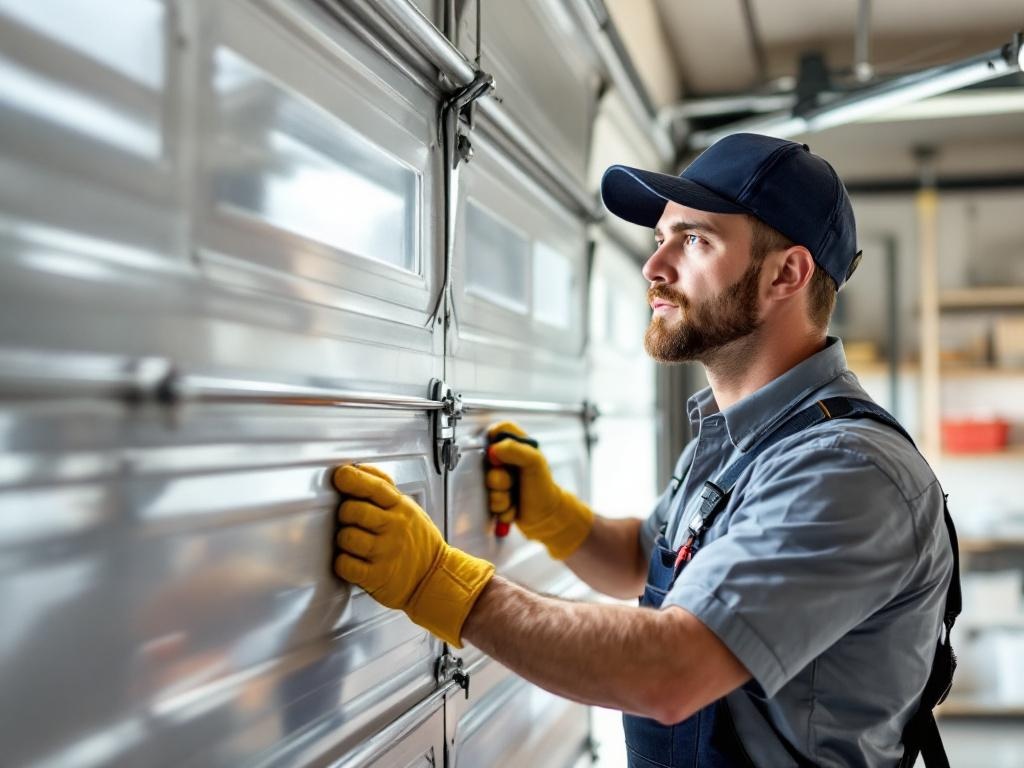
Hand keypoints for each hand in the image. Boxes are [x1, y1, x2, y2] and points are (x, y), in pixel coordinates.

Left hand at [333, 464, 493, 646]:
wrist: (434, 577)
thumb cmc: (419, 542)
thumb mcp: (410, 508)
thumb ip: (385, 489)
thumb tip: (360, 469)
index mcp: (401, 508)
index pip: (375, 487)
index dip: (353, 479)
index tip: (340, 476)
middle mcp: (394, 528)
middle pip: (353, 510)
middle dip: (345, 514)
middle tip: (351, 520)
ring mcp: (385, 552)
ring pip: (346, 537)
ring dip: (344, 540)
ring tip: (354, 542)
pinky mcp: (376, 576)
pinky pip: (345, 565)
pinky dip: (343, 563)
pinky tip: (353, 560)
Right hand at [485, 421, 593, 559]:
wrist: (547, 517)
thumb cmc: (543, 487)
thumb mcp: (535, 462)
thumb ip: (516, 450)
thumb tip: (493, 450)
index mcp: (516, 446)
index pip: (498, 429)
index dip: (494, 439)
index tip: (497, 454)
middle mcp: (505, 461)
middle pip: (486, 462)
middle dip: (499, 479)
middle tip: (513, 483)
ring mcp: (499, 479)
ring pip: (486, 487)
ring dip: (502, 498)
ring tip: (515, 499)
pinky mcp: (496, 497)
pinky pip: (489, 503)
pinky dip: (503, 509)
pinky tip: (514, 509)